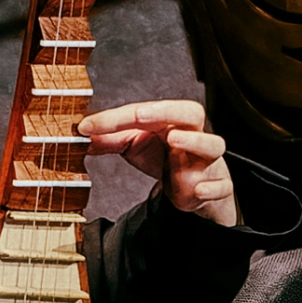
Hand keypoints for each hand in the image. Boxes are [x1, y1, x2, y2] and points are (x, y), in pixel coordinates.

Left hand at [79, 99, 237, 226]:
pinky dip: (211, 188)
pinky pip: (221, 185)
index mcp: (170, 121)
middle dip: (167, 111)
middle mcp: (192, 135)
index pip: (145, 112)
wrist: (193, 187)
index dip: (116, 118)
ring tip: (174, 141)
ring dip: (195, 142)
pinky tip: (197, 191)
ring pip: (213, 145)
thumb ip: (108, 140)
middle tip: (142, 115)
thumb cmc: (165, 156)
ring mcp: (207, 161)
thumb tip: (80, 134)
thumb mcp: (133, 145)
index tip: (87, 127)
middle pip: (191, 113)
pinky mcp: (216, 186)